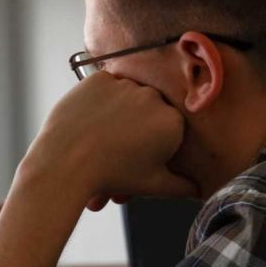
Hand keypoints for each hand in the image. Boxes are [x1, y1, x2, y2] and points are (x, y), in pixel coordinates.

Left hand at [20, 71, 198, 209]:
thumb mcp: (153, 185)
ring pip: (126, 98)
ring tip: (100, 141)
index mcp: (173, 122)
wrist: (66, 163)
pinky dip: (99, 101)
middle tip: (116, 155)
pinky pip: (105, 87)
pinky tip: (91, 120)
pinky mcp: (100, 79)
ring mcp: (125, 84)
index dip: (155, 146)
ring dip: (118, 115)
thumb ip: (182, 185)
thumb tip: (199, 188)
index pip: (170, 128)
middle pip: (148, 112)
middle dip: (135, 132)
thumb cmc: (112, 176)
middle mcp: (153, 98)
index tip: (138, 160)